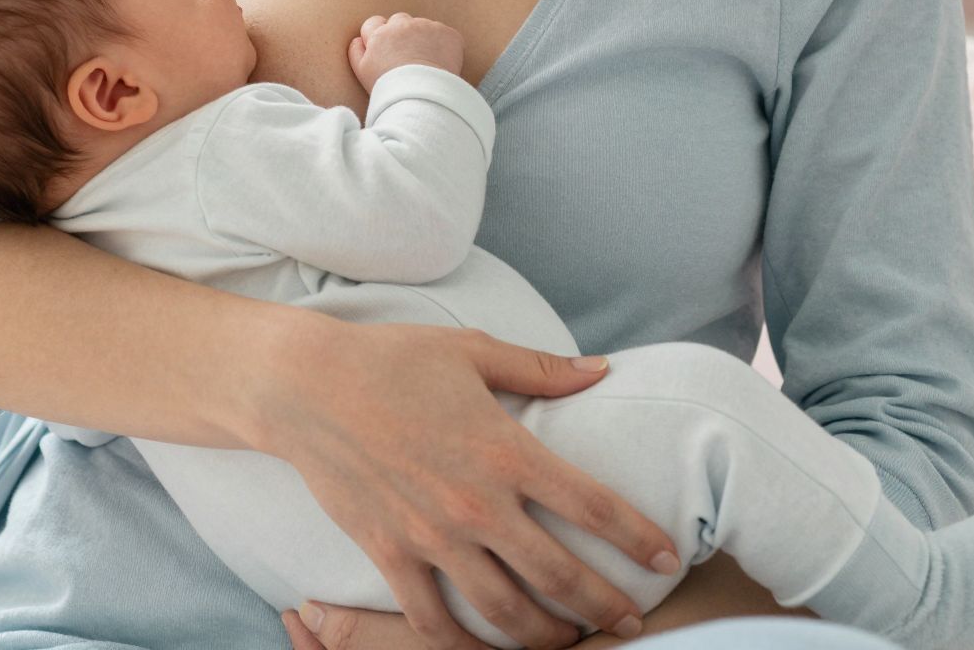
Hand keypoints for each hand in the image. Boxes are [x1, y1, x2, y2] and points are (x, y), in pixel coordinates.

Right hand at [263, 317, 680, 649]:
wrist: (306, 387)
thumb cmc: (393, 360)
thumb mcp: (474, 352)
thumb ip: (543, 370)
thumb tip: (602, 370)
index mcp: (507, 451)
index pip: (593, 505)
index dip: (638, 537)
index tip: (668, 556)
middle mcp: (477, 504)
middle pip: (559, 575)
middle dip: (604, 606)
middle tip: (633, 622)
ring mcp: (431, 536)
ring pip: (503, 610)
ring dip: (544, 636)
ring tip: (569, 642)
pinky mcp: (389, 555)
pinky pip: (433, 619)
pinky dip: (462, 643)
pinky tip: (484, 647)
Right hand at [349, 12, 465, 90]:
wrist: (422, 96)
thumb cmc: (389, 88)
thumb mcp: (362, 72)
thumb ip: (357, 51)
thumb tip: (358, 39)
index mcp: (379, 34)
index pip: (374, 23)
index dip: (379, 36)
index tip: (387, 50)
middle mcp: (402, 25)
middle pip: (399, 20)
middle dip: (401, 34)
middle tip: (407, 56)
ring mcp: (427, 27)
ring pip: (423, 26)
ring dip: (423, 38)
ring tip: (425, 64)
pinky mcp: (448, 34)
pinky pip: (445, 35)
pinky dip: (444, 46)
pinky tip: (441, 64)